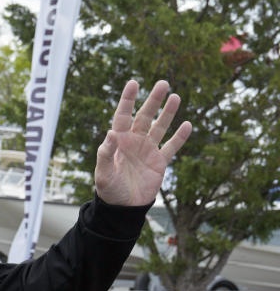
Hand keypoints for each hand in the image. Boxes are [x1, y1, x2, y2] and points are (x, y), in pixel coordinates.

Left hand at [94, 80, 191, 205]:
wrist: (123, 208)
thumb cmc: (109, 190)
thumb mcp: (103, 173)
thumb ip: (106, 153)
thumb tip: (111, 132)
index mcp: (118, 141)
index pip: (123, 115)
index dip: (128, 100)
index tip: (134, 83)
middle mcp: (134, 141)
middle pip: (144, 116)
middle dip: (153, 100)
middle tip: (162, 83)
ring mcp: (148, 150)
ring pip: (159, 127)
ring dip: (168, 113)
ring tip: (175, 96)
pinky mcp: (160, 162)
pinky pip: (171, 147)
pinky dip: (180, 137)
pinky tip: (188, 124)